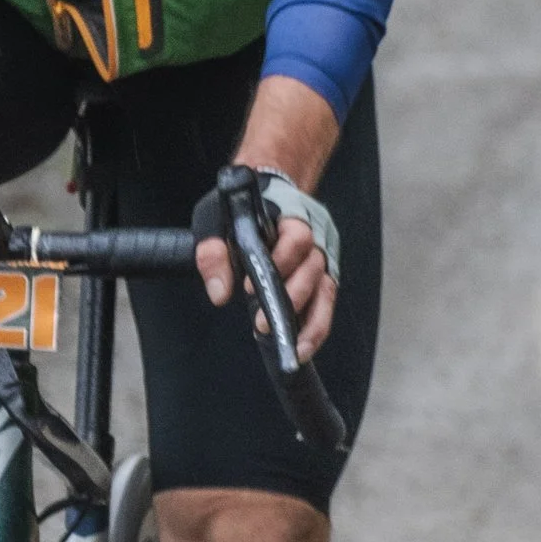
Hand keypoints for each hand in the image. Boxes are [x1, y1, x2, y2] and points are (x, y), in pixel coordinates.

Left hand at [193, 81, 342, 365]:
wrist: (265, 191)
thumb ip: (213, 252)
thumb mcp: (215, 219)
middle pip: (314, 269)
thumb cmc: (239, 208)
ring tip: (294, 350)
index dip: (279, 262)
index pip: (297, 238)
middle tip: (262, 324)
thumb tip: (219, 294)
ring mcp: (322, 259)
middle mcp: (315, 238)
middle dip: (290, 299)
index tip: (249, 287)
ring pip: (326, 291)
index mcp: (292, 217)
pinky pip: (326, 304)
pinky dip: (317, 326)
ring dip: (312, 323)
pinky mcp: (322, 278)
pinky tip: (303, 347)